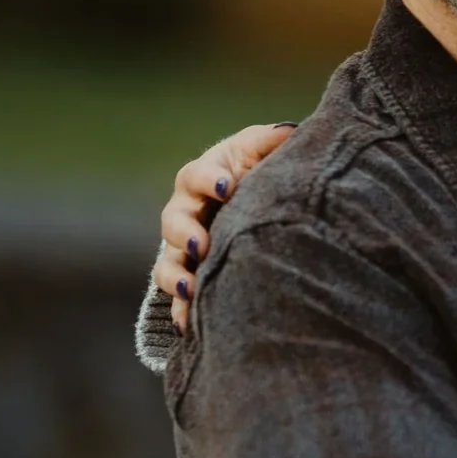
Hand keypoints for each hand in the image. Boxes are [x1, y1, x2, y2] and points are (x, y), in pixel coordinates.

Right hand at [152, 123, 298, 331]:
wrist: (243, 204)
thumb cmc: (251, 170)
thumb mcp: (258, 152)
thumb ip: (268, 142)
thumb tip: (289, 131)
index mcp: (201, 178)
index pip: (196, 175)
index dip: (207, 180)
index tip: (225, 187)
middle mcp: (185, 212)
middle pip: (173, 221)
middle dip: (184, 233)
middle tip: (200, 245)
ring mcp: (182, 248)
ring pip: (167, 262)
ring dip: (174, 276)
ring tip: (189, 289)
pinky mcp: (188, 276)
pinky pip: (177, 298)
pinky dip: (181, 311)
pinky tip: (189, 326)